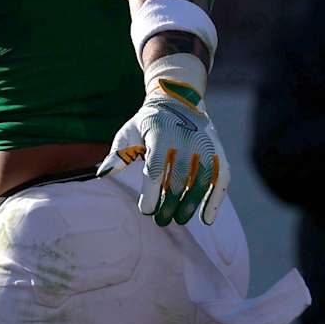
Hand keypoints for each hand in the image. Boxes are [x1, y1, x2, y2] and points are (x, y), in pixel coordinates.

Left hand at [95, 57, 228, 225]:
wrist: (178, 102)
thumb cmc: (147, 123)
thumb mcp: (128, 132)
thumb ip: (117, 154)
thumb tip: (102, 175)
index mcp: (159, 134)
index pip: (156, 168)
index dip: (152, 192)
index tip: (146, 211)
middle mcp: (185, 139)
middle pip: (179, 178)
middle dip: (170, 203)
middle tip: (161, 221)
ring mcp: (205, 146)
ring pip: (201, 181)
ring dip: (191, 204)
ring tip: (179, 219)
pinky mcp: (218, 152)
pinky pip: (221, 179)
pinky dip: (215, 199)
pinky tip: (206, 219)